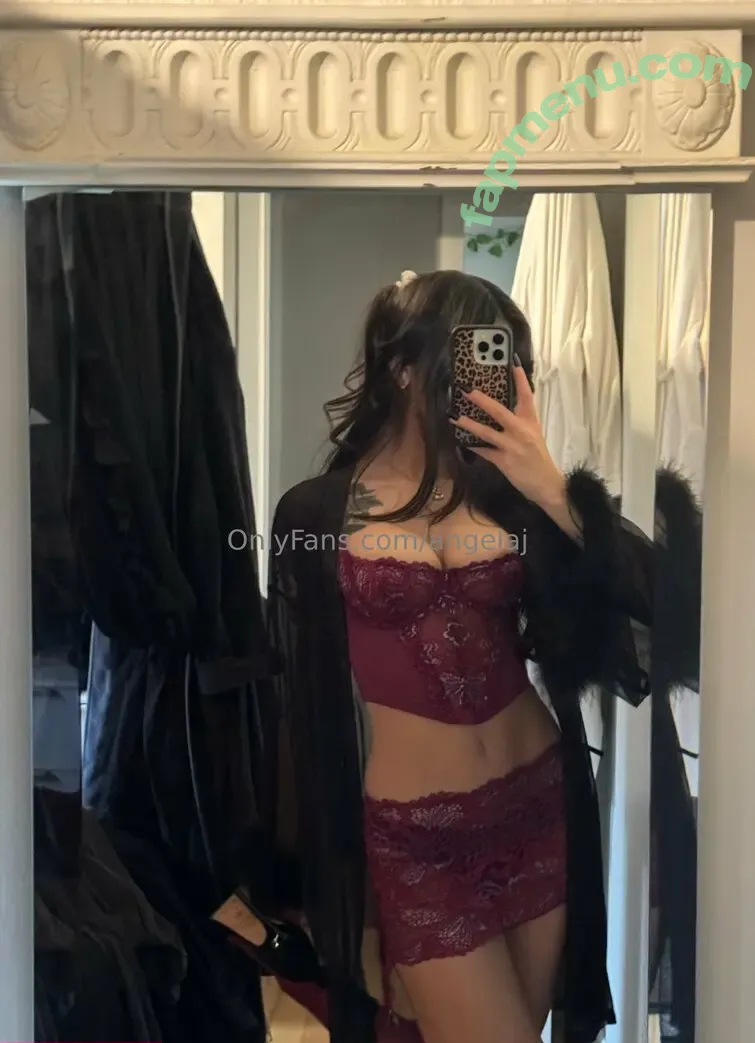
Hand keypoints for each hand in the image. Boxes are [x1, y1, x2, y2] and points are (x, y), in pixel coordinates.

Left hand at [451, 363, 565, 509]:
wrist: (547, 483)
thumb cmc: (538, 458)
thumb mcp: (534, 435)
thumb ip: (520, 422)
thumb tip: (501, 410)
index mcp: (531, 422)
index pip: (527, 396)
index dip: (520, 380)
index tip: (513, 364)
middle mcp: (522, 431)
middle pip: (500, 411)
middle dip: (483, 401)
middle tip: (469, 391)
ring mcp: (512, 446)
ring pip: (488, 432)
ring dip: (471, 425)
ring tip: (457, 417)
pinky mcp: (504, 461)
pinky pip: (485, 451)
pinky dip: (473, 445)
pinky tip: (462, 440)